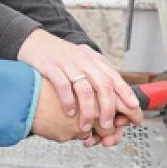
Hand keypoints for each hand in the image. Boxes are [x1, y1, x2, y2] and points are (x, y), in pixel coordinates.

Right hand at [18, 29, 141, 136]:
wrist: (33, 41)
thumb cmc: (58, 55)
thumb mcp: (81, 59)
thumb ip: (96, 72)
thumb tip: (114, 93)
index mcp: (92, 58)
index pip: (113, 76)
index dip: (125, 92)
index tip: (133, 107)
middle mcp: (82, 59)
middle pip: (102, 83)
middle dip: (108, 107)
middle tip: (107, 125)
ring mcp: (66, 62)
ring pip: (84, 88)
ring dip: (88, 110)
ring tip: (87, 126)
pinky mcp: (50, 66)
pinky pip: (63, 85)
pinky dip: (68, 101)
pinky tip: (69, 113)